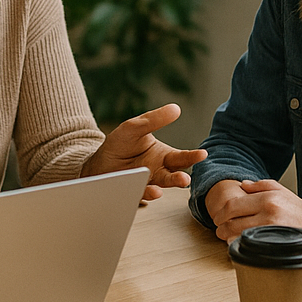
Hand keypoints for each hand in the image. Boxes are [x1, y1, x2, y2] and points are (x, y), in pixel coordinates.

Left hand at [80, 104, 205, 201]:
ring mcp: (147, 182)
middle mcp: (159, 171)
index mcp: (163, 155)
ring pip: (161, 185)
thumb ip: (154, 119)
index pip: (182, 157)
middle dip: (181, 177)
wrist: (98, 162)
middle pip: (174, 174)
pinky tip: (154, 191)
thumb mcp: (135, 127)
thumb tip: (176, 108)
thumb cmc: (120, 144)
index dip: (193, 156)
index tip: (202, 154)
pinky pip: (143, 193)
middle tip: (186, 179)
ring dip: (167, 186)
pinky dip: (149, 193)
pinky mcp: (134, 191)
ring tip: (173, 183)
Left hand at [206, 177, 301, 240]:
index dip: (220, 213)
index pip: (232, 205)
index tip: (218, 218)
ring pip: (236, 236)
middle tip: (219, 230)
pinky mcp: (274, 247)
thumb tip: (241, 185)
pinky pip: (248, 248)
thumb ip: (261, 186)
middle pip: (231, 222)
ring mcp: (271, 232)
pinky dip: (240, 247)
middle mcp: (269, 214)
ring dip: (228, 238)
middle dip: (221, 227)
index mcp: (269, 199)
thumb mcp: (284, 192)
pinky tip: (241, 246)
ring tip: (228, 238)